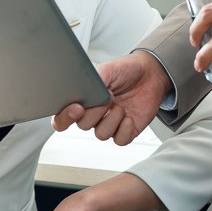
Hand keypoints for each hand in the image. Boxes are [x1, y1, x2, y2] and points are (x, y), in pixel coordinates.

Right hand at [52, 51, 169, 145]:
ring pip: (101, 134)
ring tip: (120, 105)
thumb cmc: (125, 70)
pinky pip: (119, 140)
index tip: (77, 108)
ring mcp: (109, 124)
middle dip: (96, 112)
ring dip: (112, 119)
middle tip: (108, 98)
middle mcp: (93, 115)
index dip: (64, 118)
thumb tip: (83, 91)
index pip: (62, 118)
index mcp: (82, 100)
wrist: (149, 74)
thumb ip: (92, 80)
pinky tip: (129, 116)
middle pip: (83, 126)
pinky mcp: (125, 132)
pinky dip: (125, 129)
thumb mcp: (107, 69)